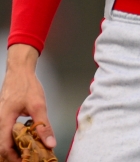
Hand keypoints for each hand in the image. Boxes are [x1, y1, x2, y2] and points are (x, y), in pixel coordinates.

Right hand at [0, 45, 53, 161]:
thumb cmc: (26, 86)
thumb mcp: (38, 106)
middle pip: (2, 146)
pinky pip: (5, 132)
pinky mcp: (3, 117)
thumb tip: (50, 143)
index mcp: (3, 121)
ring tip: (29, 152)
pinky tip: (26, 140)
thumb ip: (43, 126)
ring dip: (15, 148)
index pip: (4, 147)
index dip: (14, 158)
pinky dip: (14, 139)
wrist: (19, 71)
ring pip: (3, 139)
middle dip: (14, 155)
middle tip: (29, 159)